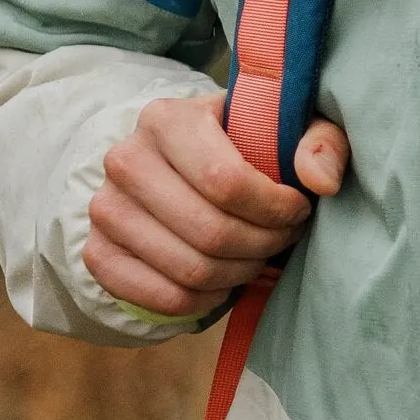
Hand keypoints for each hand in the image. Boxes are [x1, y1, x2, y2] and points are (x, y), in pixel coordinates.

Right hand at [85, 94, 348, 318]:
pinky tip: (225, 282)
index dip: (274, 209)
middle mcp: (125, 161)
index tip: (298, 210)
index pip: (225, 181)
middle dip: (263, 245)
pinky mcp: (99, 253)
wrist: (176, 165)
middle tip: (284, 239)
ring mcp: (106, 210)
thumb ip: (318, 142)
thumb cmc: (241, 145)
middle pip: (210, 232)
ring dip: (239, 273)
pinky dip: (205, 300)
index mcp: (165, 119)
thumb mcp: (283, 128)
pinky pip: (162, 297)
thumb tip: (321, 182)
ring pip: (190, 270)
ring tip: (259, 256)